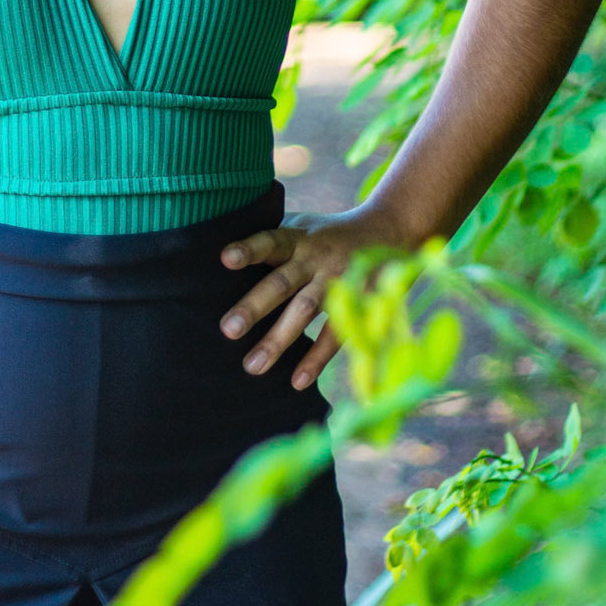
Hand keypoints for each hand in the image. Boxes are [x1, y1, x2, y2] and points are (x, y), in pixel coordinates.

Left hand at [219, 205, 405, 390]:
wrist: (388, 229)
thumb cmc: (326, 233)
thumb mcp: (301, 225)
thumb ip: (272, 241)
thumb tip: (217, 261)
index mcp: (297, 237)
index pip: (270, 240)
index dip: (249, 249)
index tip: (225, 259)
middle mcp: (316, 258)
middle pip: (282, 283)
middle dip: (255, 306)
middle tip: (228, 330)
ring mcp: (338, 281)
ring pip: (305, 312)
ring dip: (278, 339)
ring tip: (252, 366)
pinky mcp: (359, 302)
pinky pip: (335, 334)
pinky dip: (316, 358)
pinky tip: (296, 381)